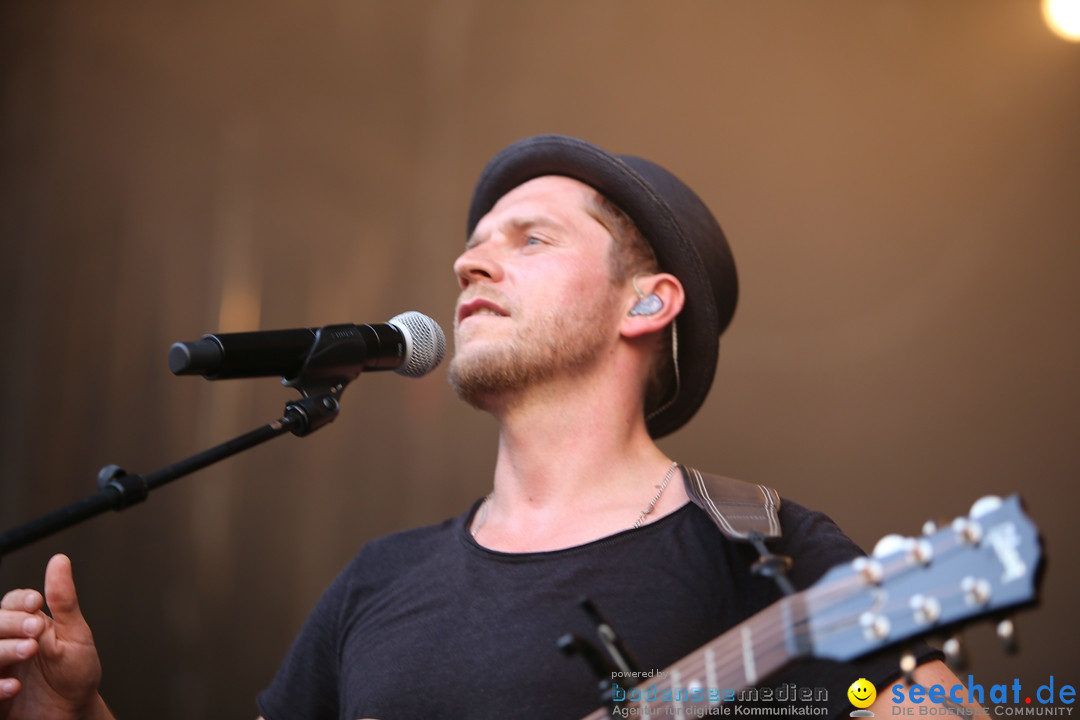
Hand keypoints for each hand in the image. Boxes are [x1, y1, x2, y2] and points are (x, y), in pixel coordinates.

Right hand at [0, 554, 104, 719]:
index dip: (21, 601)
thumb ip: (64, 600)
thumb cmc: (76, 671)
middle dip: (11, 624)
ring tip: (29, 651)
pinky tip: (15, 687)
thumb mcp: (76, 634)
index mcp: (27, 624)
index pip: (12, 603)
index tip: (36, 603)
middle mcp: (8, 642)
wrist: (74, 711)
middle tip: (35, 631)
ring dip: (3, 651)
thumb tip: (60, 561)